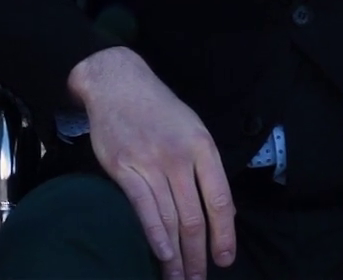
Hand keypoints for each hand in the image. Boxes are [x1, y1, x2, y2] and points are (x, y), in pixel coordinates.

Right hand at [68, 47, 236, 279]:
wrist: (118, 83)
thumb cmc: (158, 109)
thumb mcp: (193, 128)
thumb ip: (205, 167)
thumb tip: (219, 210)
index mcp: (203, 147)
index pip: (219, 200)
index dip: (224, 235)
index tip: (224, 259)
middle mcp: (179, 157)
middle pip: (194, 217)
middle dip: (198, 255)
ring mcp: (150, 163)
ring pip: (169, 218)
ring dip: (176, 255)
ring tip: (179, 278)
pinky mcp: (124, 168)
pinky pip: (142, 207)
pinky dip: (153, 234)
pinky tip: (160, 254)